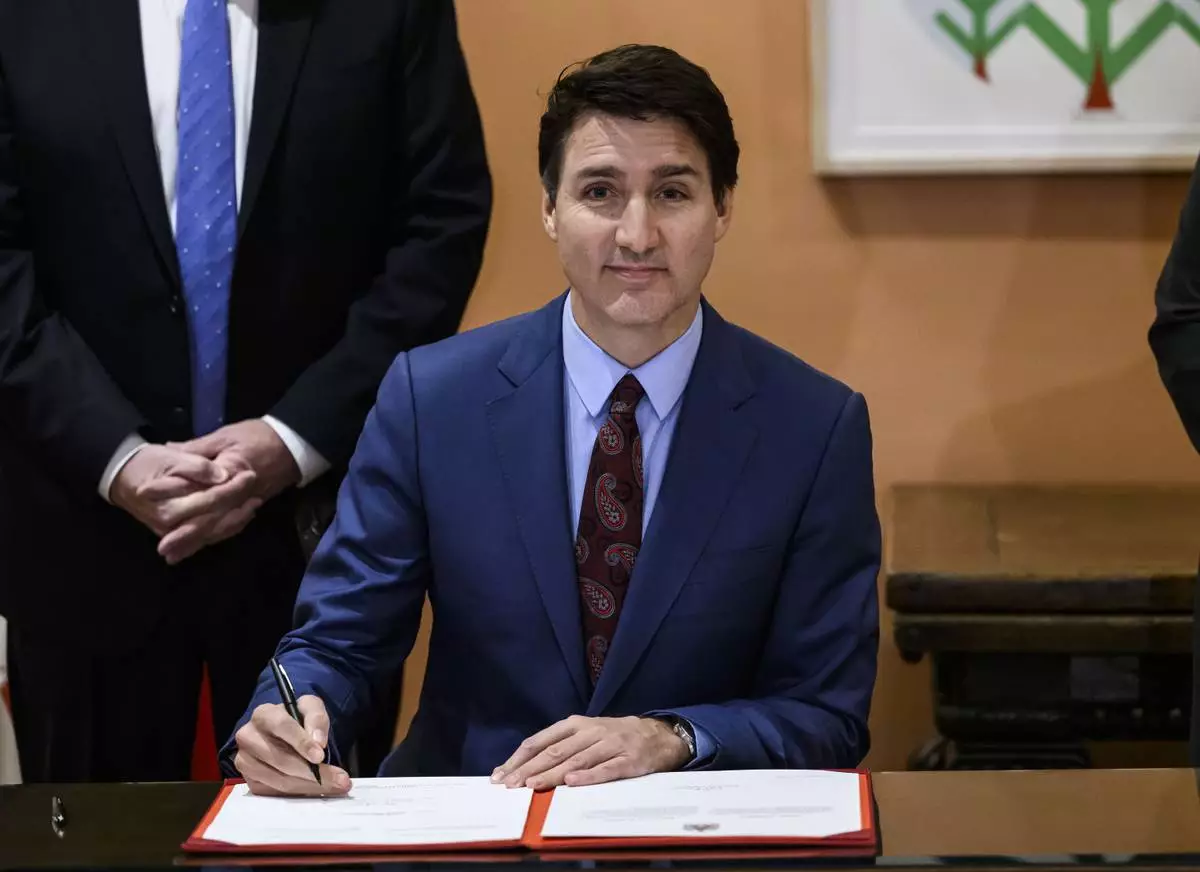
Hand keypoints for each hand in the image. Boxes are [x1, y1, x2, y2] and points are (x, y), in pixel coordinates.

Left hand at [138, 420, 299, 561]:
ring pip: (219, 528)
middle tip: (163, 549)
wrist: (293, 444)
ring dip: (197, 543)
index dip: (170, 492)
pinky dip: (214, 537)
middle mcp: (237, 495)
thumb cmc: (259, 436)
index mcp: (229, 473)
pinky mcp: (249, 507)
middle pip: (209, 519)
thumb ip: (197, 449)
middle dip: (185, 535)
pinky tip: (199, 545)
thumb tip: (167, 450)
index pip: (197, 488)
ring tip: (174, 555)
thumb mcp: (225, 436)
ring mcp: (245, 504)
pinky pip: (230, 527)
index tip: (145, 495)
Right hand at [234, 694, 350, 795]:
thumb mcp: (311, 708)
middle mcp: (248, 737)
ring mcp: (246, 762)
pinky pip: (276, 793)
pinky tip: (317, 790)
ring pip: (280, 780)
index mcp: (263, 714)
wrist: (286, 733)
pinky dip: (299, 793)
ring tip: (335, 786)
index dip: (301, 742)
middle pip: (280, 759)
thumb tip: (318, 742)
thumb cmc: (298, 719)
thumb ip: (317, 718)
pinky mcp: (251, 782)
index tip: (320, 756)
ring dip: (310, 786)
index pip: (281, 726)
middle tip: (339, 779)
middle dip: (312, 771)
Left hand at [492, 715, 689, 789]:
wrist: (658, 735)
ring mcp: (611, 744)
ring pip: (577, 760)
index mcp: (575, 725)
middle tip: (509, 786)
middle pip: (554, 751)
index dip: (518, 758)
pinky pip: (607, 769)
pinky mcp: (629, 759)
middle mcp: (591, 731)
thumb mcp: (586, 735)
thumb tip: (523, 769)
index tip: (500, 775)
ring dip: (553, 773)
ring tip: (533, 785)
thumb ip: (559, 748)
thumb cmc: (614, 738)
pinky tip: (573, 783)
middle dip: (529, 769)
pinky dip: (589, 776)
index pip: (540, 740)